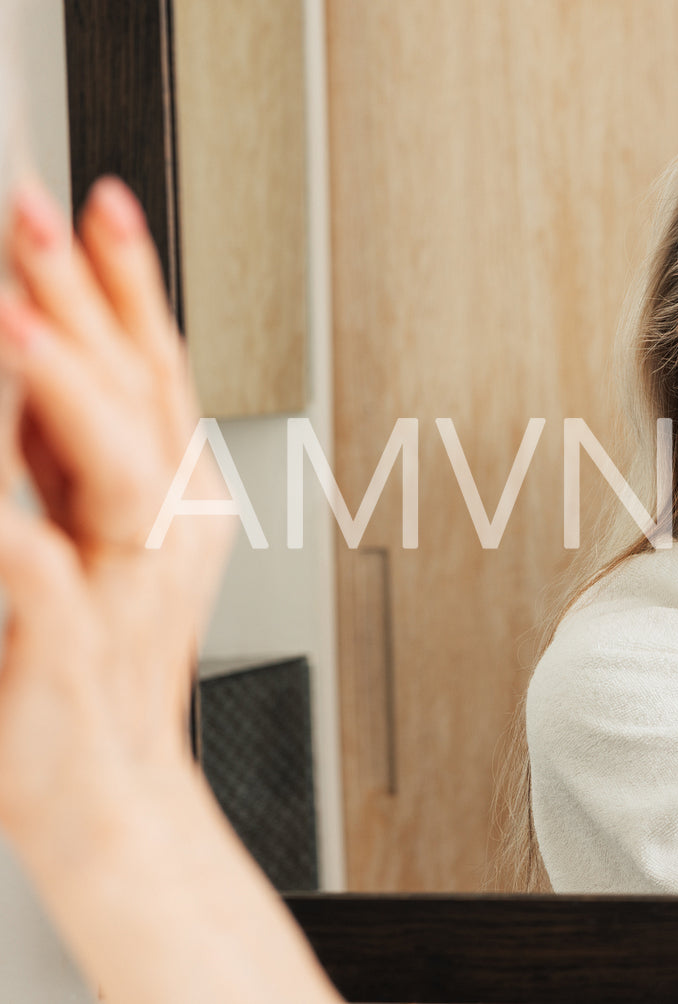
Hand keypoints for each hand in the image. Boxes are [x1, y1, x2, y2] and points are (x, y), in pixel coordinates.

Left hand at [0, 173, 233, 845]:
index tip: (97, 204)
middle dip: (93, 300)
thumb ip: (56, 455)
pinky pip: (49, 586)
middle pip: (144, 400)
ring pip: (122, 478)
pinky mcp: (72, 651)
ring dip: (73, 399)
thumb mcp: (74, 534)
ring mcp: (125, 590)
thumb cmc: (83, 676)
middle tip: (38, 214)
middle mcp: (163, 534)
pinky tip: (9, 526)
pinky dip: (29, 547)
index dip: (129, 284)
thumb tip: (34, 356)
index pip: (155, 370)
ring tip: (20, 327)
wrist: (104, 796)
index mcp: (169, 500)